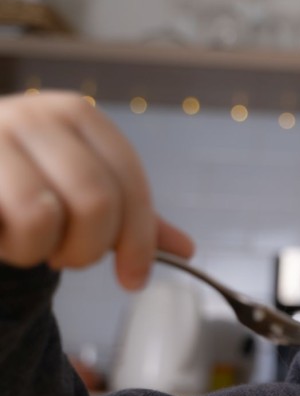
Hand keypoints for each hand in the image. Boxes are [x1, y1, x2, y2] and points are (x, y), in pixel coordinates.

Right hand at [0, 91, 193, 289]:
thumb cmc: (19, 181)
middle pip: (95, 202)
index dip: (138, 241)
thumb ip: (127, 217)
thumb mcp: (75, 188)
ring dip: (36, 251)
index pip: (129, 184)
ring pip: (39, 216)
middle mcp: (32, 114)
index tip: (134, 281)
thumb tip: (185, 250)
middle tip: (64, 258)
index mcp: (76, 114)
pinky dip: (3, 246)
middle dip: (86, 249)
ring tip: (24, 243)